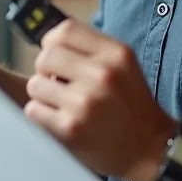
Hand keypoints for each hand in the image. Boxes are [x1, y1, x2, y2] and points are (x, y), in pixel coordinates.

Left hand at [23, 19, 176, 180]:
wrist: (148, 150)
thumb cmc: (131, 107)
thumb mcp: (123, 67)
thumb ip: (91, 49)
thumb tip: (49, 41)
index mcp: (116, 54)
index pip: (65, 30)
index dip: (53, 42)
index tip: (56, 56)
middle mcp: (102, 74)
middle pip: (46, 56)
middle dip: (45, 71)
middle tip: (57, 84)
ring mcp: (85, 102)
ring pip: (35, 84)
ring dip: (43, 95)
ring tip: (61, 104)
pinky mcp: (70, 127)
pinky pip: (33, 110)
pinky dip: (42, 116)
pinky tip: (60, 120)